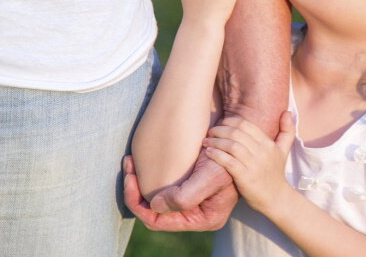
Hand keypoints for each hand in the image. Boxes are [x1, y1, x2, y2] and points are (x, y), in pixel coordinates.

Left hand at [123, 155, 237, 230]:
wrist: (238, 142)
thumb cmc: (229, 159)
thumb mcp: (210, 177)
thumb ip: (184, 197)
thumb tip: (154, 206)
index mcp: (203, 219)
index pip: (159, 221)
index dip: (139, 203)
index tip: (130, 179)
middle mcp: (195, 215)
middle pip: (153, 212)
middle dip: (135, 192)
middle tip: (127, 166)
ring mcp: (191, 203)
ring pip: (154, 201)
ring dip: (139, 184)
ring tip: (130, 163)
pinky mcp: (188, 189)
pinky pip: (161, 190)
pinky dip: (147, 178)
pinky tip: (140, 164)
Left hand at [203, 111, 295, 213]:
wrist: (276, 199)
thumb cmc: (276, 174)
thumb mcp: (284, 151)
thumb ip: (287, 131)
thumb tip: (287, 112)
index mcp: (268, 144)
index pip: (246, 124)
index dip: (230, 121)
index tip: (221, 124)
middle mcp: (262, 152)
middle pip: (236, 133)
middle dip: (220, 130)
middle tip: (211, 131)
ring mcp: (253, 164)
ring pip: (231, 145)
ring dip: (215, 141)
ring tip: (206, 141)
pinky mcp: (245, 177)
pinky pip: (227, 161)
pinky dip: (216, 154)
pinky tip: (209, 153)